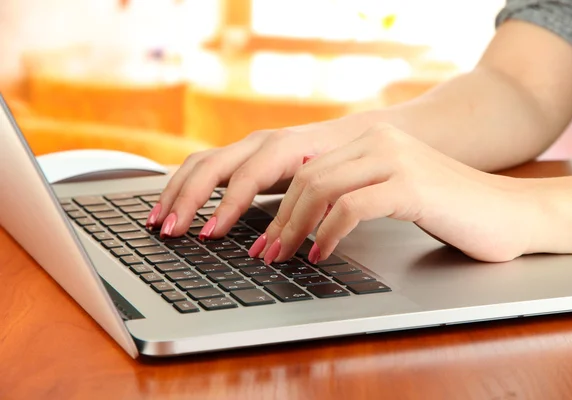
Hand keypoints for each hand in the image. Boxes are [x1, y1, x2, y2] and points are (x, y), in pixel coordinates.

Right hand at [146, 116, 370, 237]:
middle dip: (186, 199)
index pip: (246, 177)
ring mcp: (245, 146)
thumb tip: (288, 247)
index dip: (226, 207)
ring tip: (156, 222)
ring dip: (175, 192)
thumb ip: (312, 212)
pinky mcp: (238, 154)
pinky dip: (181, 186)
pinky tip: (168, 206)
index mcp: (284, 148)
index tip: (209, 234)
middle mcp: (259, 143)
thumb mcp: (334, 187)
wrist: (350, 135)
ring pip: (198, 163)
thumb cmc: (343, 163)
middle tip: (170, 231)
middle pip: (210, 166)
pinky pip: (201, 165)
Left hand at [256, 123, 537, 263]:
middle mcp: (378, 141)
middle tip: (262, 253)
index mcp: (369, 140)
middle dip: (276, 220)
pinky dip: (328, 234)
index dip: (275, 202)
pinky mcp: (411, 186)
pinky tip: (321, 254)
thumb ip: (353, 190)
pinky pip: (352, 208)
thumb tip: (302, 216)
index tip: (261, 235)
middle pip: (305, 178)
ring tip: (282, 257)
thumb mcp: (392, 191)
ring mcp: (396, 160)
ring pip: (321, 189)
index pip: (305, 167)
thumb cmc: (449, 210)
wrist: (511, 213)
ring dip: (294, 229)